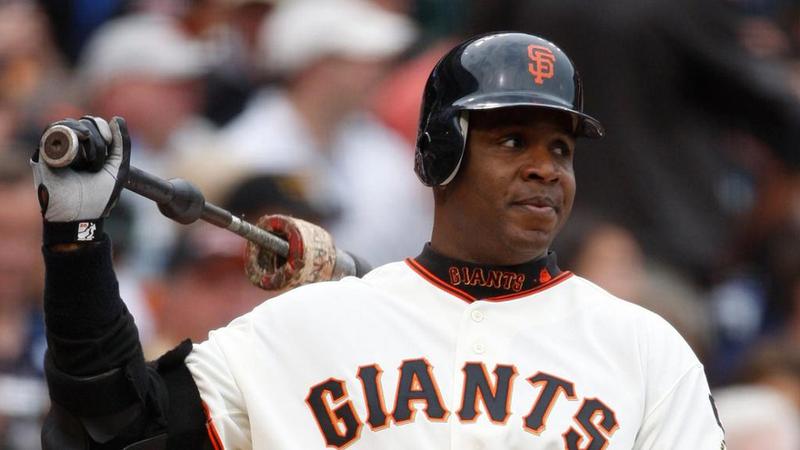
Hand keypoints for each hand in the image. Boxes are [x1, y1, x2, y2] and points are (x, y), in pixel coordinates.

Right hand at [30, 116, 130, 244]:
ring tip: (88, 163)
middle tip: (97, 162)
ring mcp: (56, 149)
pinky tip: (77, 151)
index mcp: (87, 148)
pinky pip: (52, 131)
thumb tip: (117, 119)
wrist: (82, 215)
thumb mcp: (118, 168)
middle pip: (83, 121)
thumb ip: (122, 144)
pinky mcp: (43, 155)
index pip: (92, 123)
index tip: (109, 142)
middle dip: (96, 137)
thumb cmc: (99, 196)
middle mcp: (71, 146)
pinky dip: (68, 136)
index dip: (102, 127)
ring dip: (85, 139)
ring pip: (68, 124)